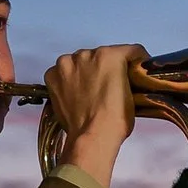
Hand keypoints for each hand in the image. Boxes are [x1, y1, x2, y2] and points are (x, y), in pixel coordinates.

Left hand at [47, 44, 141, 186]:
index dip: (135, 61)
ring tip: (88, 91)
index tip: (136, 70)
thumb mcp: (132, 94)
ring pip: (79, 62)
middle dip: (106, 67)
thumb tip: (124, 79)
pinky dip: (68, 80)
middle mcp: (86, 53)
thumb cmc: (116, 119)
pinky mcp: (52, 76)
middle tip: (108, 85)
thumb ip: (127, 78)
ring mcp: (66, 64)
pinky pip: (62, 72)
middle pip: (100, 55)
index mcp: (110, 55)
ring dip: (85, 71)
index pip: (129, 51)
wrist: (92, 136)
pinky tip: (74, 94)